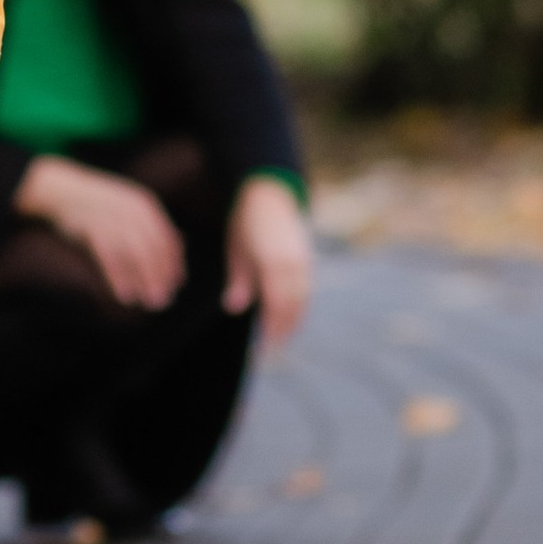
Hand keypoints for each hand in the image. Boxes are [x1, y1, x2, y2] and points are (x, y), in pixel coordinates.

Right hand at [14, 154, 184, 309]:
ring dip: (144, 279)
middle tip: (162, 301)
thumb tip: (180, 246)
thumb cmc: (99, 205)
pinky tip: (124, 294)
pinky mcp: (92, 226)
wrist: (63, 191)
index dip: (173, 263)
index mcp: (145, 206)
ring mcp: (113, 217)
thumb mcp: (130, 209)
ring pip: (135, 253)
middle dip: (160, 276)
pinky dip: (119, 276)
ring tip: (147, 301)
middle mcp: (132, 210)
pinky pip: (110, 255)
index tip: (175, 285)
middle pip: (154, 247)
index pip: (167, 238)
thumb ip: (152, 226)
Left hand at [224, 174, 313, 349]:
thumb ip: (239, 280)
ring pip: (304, 300)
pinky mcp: (308, 260)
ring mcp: (305, 262)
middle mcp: (294, 265)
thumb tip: (234, 307)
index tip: (264, 348)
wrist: (270, 192)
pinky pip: (307, 290)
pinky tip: (289, 316)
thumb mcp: (236, 250)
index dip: (273, 329)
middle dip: (284, 330)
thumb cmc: (246, 222)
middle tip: (271, 350)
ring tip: (280, 338)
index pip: (277, 306)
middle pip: (294, 307)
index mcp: (274, 263)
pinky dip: (300, 306)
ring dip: (294, 321)